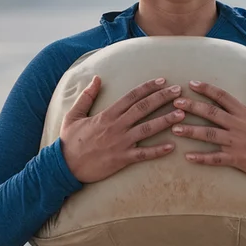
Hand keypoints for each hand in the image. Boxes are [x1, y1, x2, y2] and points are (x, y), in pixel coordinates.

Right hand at [60, 76, 185, 183]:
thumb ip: (86, 96)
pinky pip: (143, 154)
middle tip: (178, 90)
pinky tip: (172, 146)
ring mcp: (120, 143)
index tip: (162, 81)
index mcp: (106, 115)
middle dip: (162, 98)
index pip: (131, 96)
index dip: (148, 87)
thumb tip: (96, 78)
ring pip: (147, 129)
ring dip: (165, 120)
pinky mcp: (122, 159)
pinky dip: (158, 150)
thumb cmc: (69, 141)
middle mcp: (116, 126)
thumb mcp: (74, 115)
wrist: (64, 166)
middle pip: (143, 108)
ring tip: (182, 114)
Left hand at [171, 73, 245, 181]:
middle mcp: (239, 126)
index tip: (192, 84)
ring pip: (209, 135)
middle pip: (211, 114)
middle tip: (175, 103)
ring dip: (191, 131)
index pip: (223, 97)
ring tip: (174, 128)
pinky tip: (188, 157)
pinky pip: (216, 159)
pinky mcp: (237, 160)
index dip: (206, 89)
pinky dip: (201, 159)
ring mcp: (237, 143)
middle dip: (192, 107)